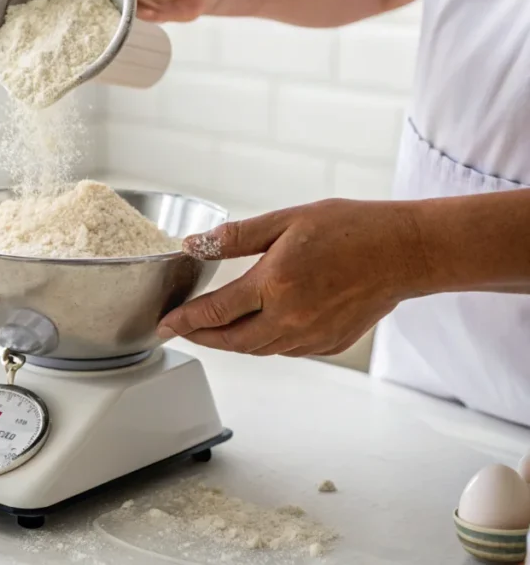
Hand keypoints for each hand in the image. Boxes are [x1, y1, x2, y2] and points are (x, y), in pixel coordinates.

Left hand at [158, 199, 428, 355]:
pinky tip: (256, 328)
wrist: (406, 252)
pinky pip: (284, 350)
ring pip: (257, 350)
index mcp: (275, 284)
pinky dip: (263, 343)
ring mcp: (311, 336)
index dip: (185, 320)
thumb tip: (195, 245)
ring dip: (230, 343)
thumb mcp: (287, 221)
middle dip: (201, 338)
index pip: (215, 312)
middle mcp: (291, 318)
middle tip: (180, 330)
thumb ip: (236, 238)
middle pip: (230, 342)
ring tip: (211, 331)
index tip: (165, 323)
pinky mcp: (329, 344)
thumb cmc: (352, 229)